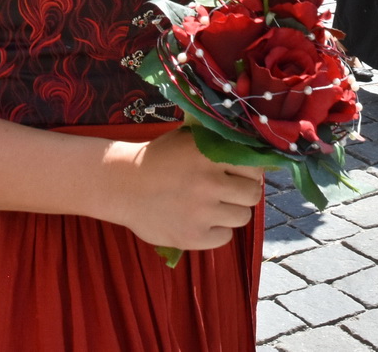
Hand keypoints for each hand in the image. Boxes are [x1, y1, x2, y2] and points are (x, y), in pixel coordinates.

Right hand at [105, 129, 264, 250]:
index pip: (254, 169)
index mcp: (210, 155)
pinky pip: (225, 237)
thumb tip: (255, 153)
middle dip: (243, 193)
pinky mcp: (192, 237)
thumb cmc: (159, 159)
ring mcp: (201, 212)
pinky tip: (201, 221)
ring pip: (242, 217)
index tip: (237, 174)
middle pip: (252, 195)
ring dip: (231, 212)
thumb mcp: (189, 140)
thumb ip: (219, 144)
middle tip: (228, 192)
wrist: (122, 185)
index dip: (249, 172)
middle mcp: (209, 183)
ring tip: (213, 206)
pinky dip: (216, 231)